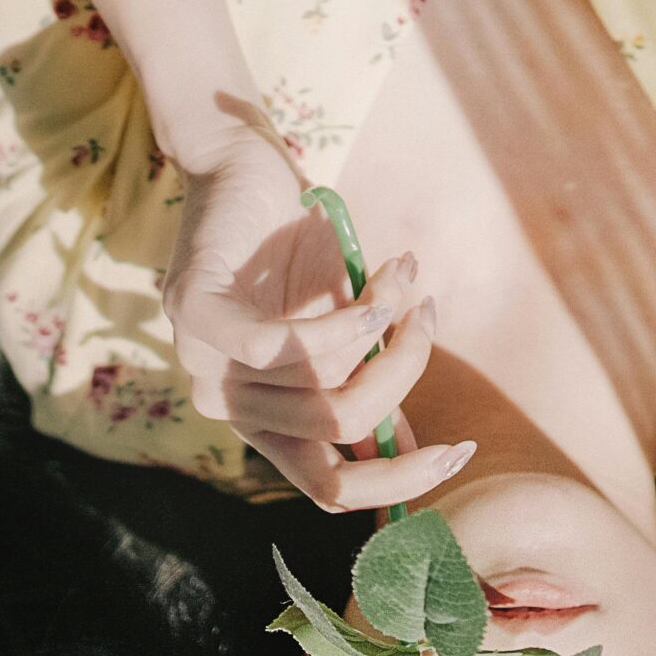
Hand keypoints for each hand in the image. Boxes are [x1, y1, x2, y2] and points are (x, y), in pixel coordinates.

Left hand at [163, 117, 473, 510]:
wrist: (246, 167)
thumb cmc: (298, 251)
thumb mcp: (349, 330)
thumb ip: (369, 387)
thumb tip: (417, 456)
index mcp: (263, 418)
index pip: (328, 489)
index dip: (399, 484)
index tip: (462, 451)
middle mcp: (226, 403)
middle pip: (343, 429)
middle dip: (405, 372)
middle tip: (426, 320)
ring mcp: (201, 361)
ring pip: (324, 384)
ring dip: (385, 326)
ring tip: (401, 277)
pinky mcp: (193, 312)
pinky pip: (281, 346)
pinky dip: (347, 318)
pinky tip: (377, 285)